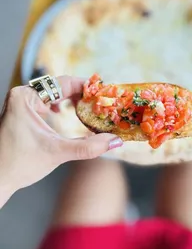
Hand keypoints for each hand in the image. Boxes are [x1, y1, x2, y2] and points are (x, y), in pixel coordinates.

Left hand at [0, 76, 122, 207]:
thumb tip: (115, 141)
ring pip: (55, 92)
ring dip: (74, 98)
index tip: (105, 93)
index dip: (87, 87)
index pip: (64, 83)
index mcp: (25, 98)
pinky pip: (48, 99)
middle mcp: (22, 95)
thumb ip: (89, 147)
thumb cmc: (19, 165)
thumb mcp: (57, 153)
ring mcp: (22, 102)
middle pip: (60, 85)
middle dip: (83, 94)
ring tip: (90, 106)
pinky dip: (63, 103)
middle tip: (102, 102)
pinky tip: (68, 111)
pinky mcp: (24, 110)